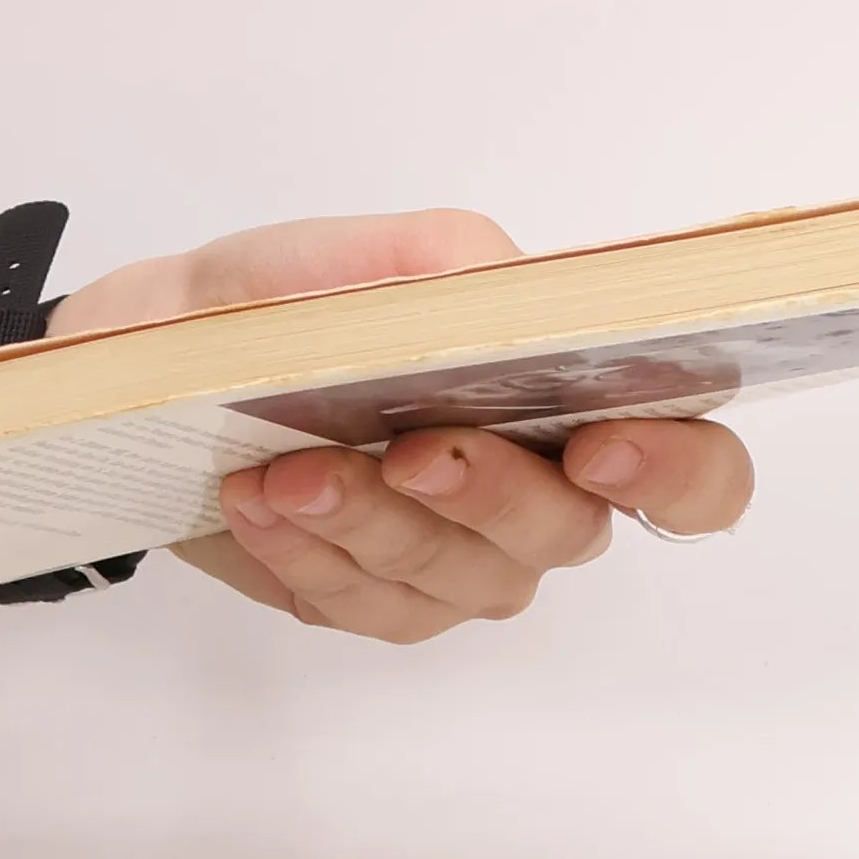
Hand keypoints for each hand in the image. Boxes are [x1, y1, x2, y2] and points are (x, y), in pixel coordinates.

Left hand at [55, 210, 753, 642]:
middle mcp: (541, 500)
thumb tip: (506, 288)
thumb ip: (451, 263)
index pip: (695, 471)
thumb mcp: (364, 255)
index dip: (676, 473)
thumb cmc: (292, 301)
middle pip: (566, 534)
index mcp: (578, 406)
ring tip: (288, 471)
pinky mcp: (375, 602)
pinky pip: (361, 603)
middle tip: (412, 452)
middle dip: (488, 493)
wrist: (162, 357)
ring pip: (453, 577)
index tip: (602, 448)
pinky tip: (256, 502)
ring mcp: (460, 565)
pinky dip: (305, 551)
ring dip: (369, 521)